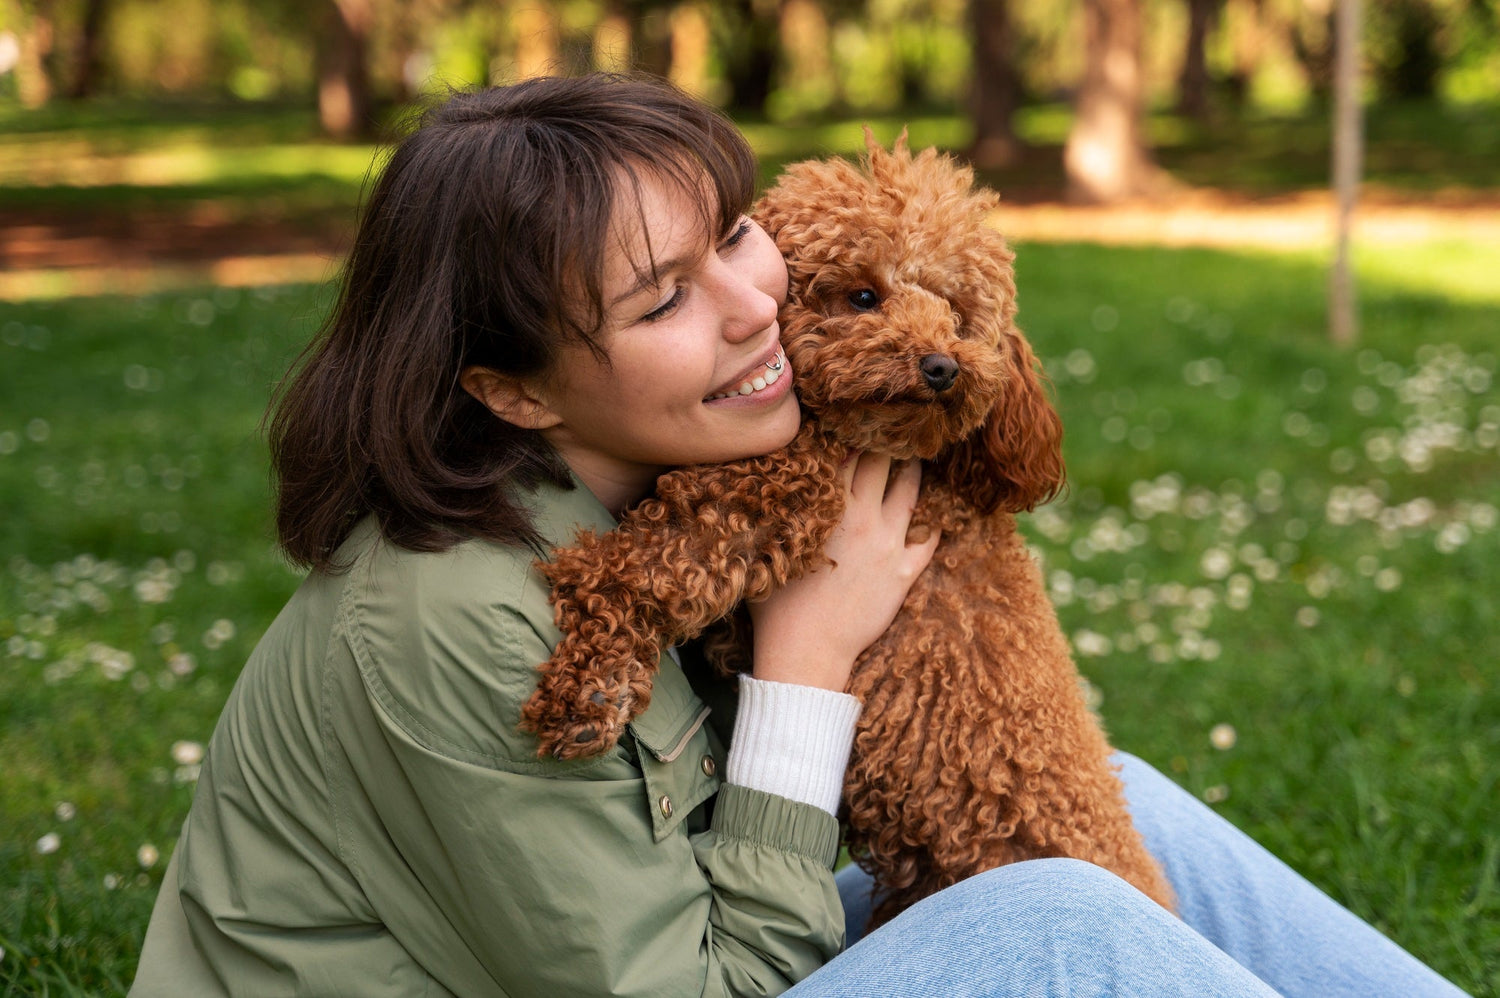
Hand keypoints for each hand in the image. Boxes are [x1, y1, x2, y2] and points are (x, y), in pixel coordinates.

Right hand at [748, 452, 941, 691]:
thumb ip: (779, 511)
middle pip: (880, 462)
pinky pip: (929, 540)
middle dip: (884, 441)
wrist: (808, 650)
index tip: (852, 421)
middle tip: (888, 428)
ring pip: (909, 492)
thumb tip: (775, 483)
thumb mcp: (770, 547)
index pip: (845, 453)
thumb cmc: (776, 605)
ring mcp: (888, 544)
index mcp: (828, 508)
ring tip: (914, 457)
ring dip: (912, 470)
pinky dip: (935, 524)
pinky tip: (937, 513)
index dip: (850, 434)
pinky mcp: (904, 572)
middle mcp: (863, 517)